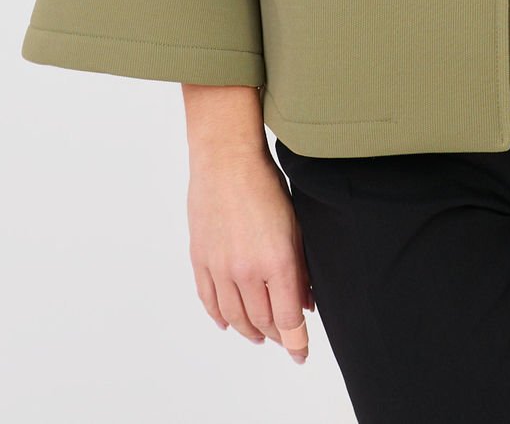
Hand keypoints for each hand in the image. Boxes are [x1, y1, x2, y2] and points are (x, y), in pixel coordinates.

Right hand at [187, 146, 315, 363]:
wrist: (226, 160)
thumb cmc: (266, 185)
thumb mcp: (295, 226)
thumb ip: (301, 269)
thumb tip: (305, 303)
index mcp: (276, 262)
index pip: (288, 319)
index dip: (297, 341)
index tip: (302, 353)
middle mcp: (246, 272)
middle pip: (262, 321)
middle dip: (277, 336)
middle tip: (286, 340)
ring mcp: (220, 268)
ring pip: (235, 317)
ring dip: (249, 331)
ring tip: (260, 335)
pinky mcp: (200, 260)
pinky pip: (209, 301)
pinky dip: (220, 316)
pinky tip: (228, 322)